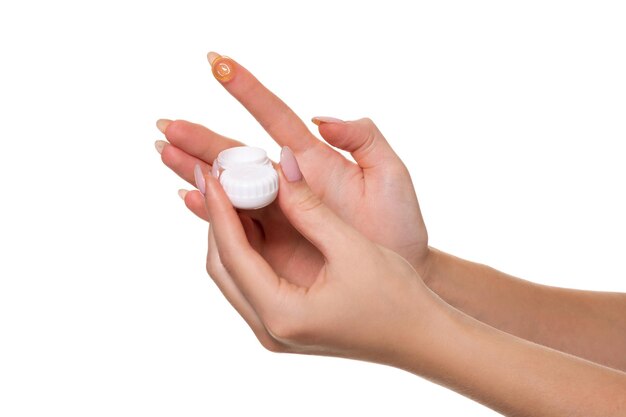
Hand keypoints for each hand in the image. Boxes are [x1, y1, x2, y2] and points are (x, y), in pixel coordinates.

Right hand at [156, 52, 429, 275]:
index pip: (273, 116)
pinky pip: (236, 224)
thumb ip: (363, 138)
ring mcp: (280, 213)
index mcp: (313, 159)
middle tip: (166, 124)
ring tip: (165, 153)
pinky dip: (210, 212)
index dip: (245, 90)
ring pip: (229, 186)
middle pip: (238, 154)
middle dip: (202, 139)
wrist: (399, 272)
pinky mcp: (275, 242)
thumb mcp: (390, 174)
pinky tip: (189, 200)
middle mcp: (290, 182)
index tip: (217, 63)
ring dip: (196, 170)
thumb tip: (322, 119)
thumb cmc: (399, 225)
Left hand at [200, 147, 434, 358]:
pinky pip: (253, 280)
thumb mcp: (350, 247)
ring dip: (232, 232)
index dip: (218, 209)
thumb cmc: (396, 297)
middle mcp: (270, 330)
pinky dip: (250, 248)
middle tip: (219, 177)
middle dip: (218, 219)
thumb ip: (308, 206)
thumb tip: (280, 163)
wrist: (420, 337)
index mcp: (283, 315)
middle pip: (223, 266)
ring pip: (235, 274)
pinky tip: (257, 217)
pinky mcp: (285, 324)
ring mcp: (275, 331)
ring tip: (234, 190)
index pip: (232, 254)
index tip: (211, 172)